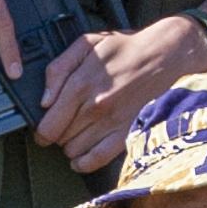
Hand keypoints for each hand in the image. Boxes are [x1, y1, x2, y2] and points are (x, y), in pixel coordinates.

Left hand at [42, 16, 206, 170]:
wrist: (166, 55)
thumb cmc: (126, 48)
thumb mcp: (86, 44)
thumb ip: (58, 69)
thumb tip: (44, 101)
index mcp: (81, 84)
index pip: (48, 125)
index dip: (40, 131)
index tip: (43, 128)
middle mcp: (95, 108)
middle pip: (60, 139)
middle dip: (56, 134)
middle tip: (64, 125)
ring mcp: (112, 123)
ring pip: (75, 151)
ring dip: (70, 145)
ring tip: (77, 133)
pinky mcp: (127, 133)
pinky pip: (98, 159)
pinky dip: (84, 163)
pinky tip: (80, 158)